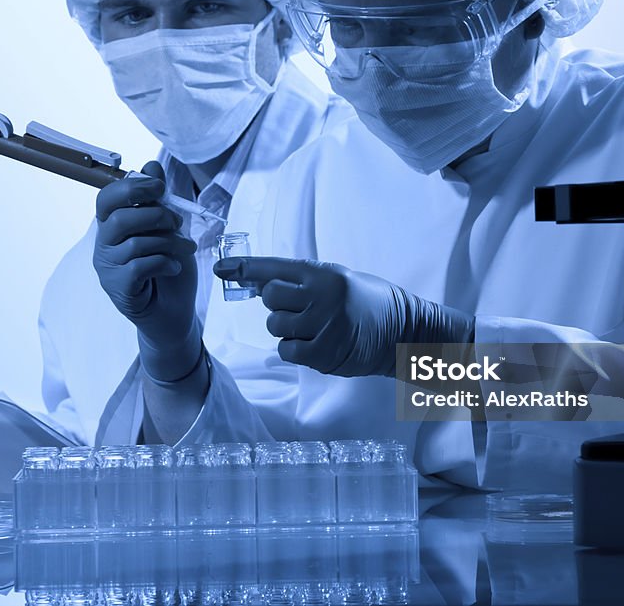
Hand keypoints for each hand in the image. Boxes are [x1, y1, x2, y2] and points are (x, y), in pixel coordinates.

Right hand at [94, 161, 201, 378]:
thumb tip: (151, 165)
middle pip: (119, 217)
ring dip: (169, 242)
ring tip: (187, 249)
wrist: (175, 313)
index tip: (159, 188)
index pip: (107, 198)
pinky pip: (139, 266)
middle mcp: (104, 245)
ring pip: (134, 242)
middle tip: (179, 224)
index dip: (132, 187)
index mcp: (113, 226)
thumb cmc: (170, 269)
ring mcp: (108, 268)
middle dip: (156, 215)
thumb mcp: (171, 229)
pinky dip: (164, 263)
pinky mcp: (118, 288)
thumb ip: (160, 200)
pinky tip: (174, 268)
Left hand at [213, 257, 473, 376]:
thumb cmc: (368, 302)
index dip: (244, 268)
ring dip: (286, 328)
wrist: (403, 331)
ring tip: (312, 327)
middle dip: (276, 304)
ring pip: (275, 326)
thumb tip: (260, 284)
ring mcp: (322, 327)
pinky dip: (293, 348)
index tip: (220, 268)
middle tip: (299, 308)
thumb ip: (302, 281)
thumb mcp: (338, 279)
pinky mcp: (323, 354)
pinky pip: (286, 350)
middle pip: (270, 298)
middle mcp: (321, 298)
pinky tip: (314, 344)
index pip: (275, 269)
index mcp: (323, 275)